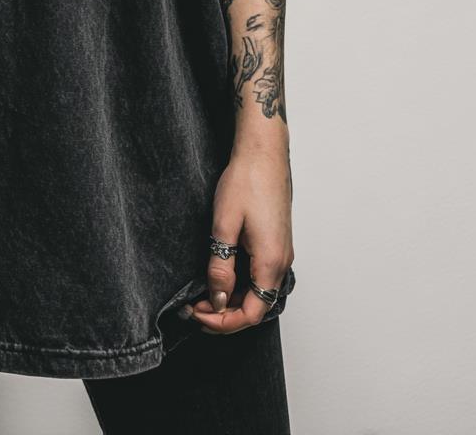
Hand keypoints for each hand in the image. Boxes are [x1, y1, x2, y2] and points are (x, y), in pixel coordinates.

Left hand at [187, 144, 293, 334]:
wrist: (263, 153)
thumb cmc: (246, 181)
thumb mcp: (224, 225)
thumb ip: (221, 266)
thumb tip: (218, 299)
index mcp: (271, 262)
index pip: (251, 313)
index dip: (223, 322)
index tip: (197, 314)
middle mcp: (282, 262)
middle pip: (256, 306)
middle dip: (224, 314)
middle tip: (193, 307)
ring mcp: (281, 252)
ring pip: (258, 292)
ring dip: (232, 299)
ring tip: (202, 294)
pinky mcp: (276, 243)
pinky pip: (260, 276)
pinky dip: (240, 284)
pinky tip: (220, 276)